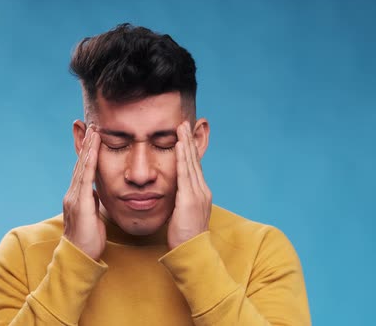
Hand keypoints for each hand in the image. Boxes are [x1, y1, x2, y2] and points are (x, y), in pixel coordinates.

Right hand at [63, 125, 105, 259]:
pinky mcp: (79, 204)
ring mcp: (74, 198)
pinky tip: (93, 151)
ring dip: (88, 148)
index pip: (84, 169)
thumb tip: (96, 192)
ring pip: (82, 168)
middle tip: (92, 124)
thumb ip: (92, 202)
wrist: (79, 258)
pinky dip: (89, 163)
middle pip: (81, 164)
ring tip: (94, 131)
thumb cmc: (88, 240)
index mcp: (77, 196)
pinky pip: (85, 180)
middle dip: (87, 144)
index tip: (94, 135)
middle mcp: (73, 194)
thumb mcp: (92, 216)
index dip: (88, 152)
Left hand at [167, 121, 211, 249]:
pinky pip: (185, 173)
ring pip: (191, 163)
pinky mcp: (190, 199)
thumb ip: (180, 202)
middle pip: (195, 160)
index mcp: (200, 194)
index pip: (194, 167)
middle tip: (185, 123)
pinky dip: (183, 157)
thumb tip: (173, 195)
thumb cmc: (184, 237)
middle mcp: (202, 190)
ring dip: (186, 143)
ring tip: (181, 127)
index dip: (190, 151)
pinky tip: (179, 145)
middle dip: (189, 141)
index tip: (184, 136)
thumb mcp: (182, 215)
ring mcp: (198, 194)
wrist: (192, 252)